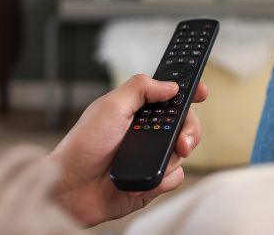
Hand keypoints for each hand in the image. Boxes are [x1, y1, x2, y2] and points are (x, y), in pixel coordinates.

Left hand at [49, 74, 208, 226]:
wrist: (72, 188)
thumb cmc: (83, 145)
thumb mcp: (110, 106)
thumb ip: (141, 88)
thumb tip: (170, 85)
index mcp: (136, 112)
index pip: (169, 99)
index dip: (188, 93)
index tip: (202, 92)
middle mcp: (146, 133)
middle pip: (184, 125)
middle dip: (189, 130)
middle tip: (183, 140)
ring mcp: (150, 158)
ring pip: (182, 153)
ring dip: (172, 157)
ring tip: (155, 160)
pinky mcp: (151, 182)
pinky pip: (174, 178)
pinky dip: (162, 179)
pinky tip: (146, 178)